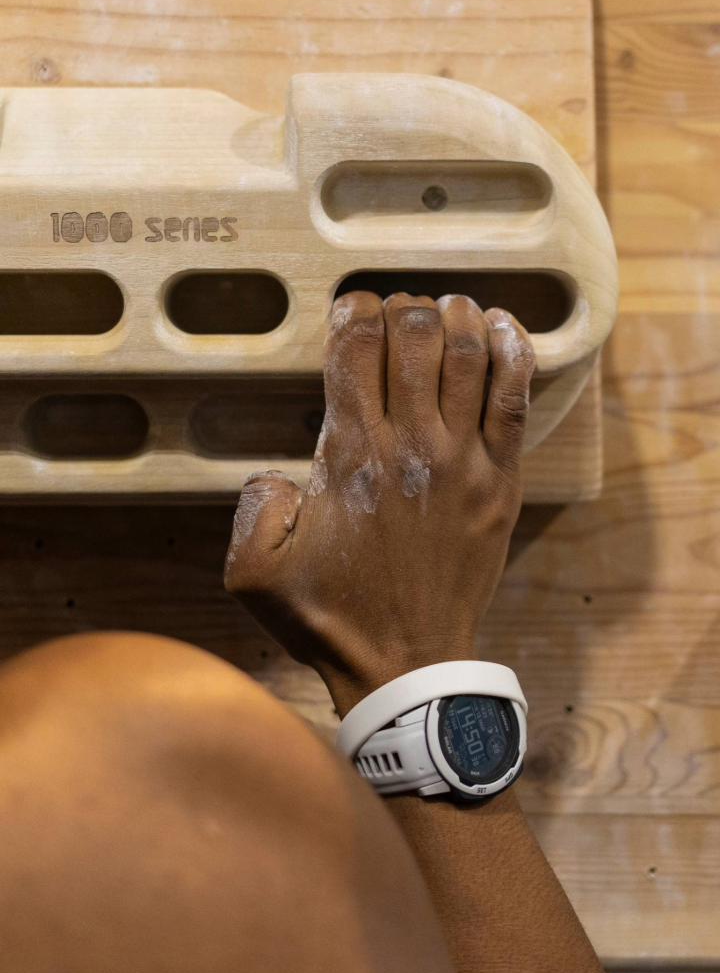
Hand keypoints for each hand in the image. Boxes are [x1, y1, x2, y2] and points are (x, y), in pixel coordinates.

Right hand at [224, 292, 534, 715]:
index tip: (351, 311)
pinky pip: (516, 395)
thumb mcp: (253, 571)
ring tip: (442, 312)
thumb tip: (277, 472)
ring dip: (454, 315)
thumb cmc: (330, 616)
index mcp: (350, 454)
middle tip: (395, 317)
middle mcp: (409, 444)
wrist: (407, 664)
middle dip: (401, 308)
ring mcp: (463, 459)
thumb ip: (249, 507)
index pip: (355, 345)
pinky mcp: (501, 479)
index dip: (353, 310)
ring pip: (468, 352)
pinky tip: (499, 325)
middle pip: (414, 334)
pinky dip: (512, 348)